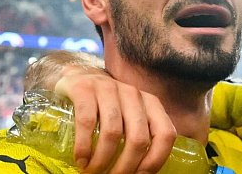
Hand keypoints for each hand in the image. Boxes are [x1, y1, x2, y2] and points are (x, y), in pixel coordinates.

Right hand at [53, 66, 175, 173]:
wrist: (76, 78)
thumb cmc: (107, 106)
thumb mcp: (129, 117)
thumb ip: (139, 135)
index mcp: (151, 104)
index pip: (165, 133)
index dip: (156, 159)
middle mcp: (133, 94)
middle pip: (138, 138)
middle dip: (126, 166)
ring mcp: (109, 89)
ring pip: (113, 132)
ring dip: (102, 160)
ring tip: (92, 172)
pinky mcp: (84, 89)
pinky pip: (87, 121)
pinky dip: (84, 146)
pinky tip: (81, 160)